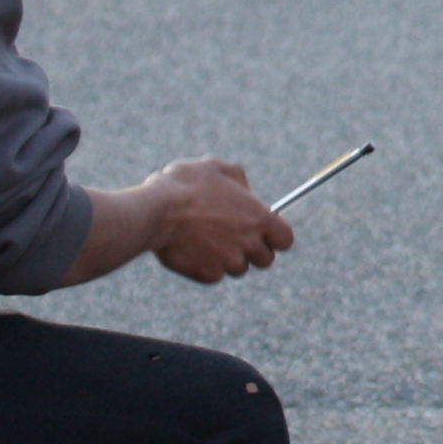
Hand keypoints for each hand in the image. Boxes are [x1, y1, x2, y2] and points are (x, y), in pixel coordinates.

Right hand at [146, 157, 293, 284]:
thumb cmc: (186, 184)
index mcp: (258, 218)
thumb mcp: (216, 167)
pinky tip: (190, 247)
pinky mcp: (209, 275)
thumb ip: (239, 180)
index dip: (276, 235)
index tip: (264, 231)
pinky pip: (214, 274)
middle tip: (233, 235)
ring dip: (228, 257)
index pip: (285, 239)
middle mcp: (249, 244)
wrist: (156, 211)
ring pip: (238, 268)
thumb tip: (246, 192)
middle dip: (253, 250)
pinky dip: (206, 264)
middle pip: (266, 259)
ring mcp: (229, 263)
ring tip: (205, 237)